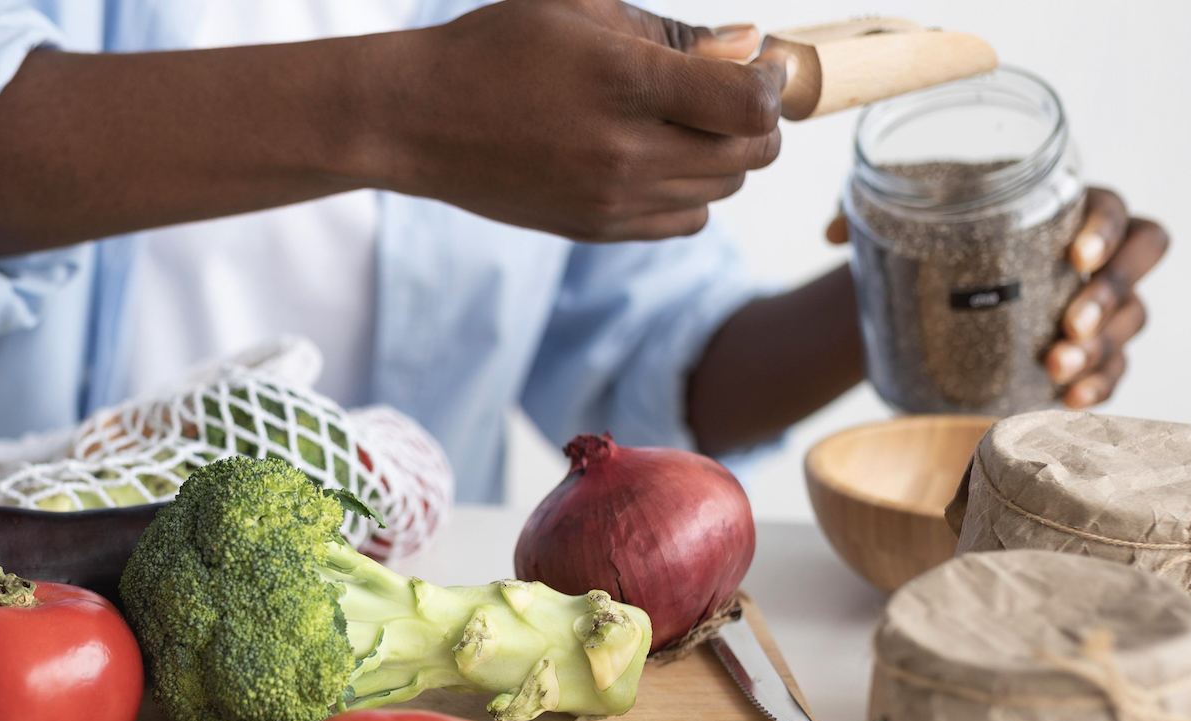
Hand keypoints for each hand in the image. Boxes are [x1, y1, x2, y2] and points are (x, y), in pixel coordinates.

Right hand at [370, 1, 786, 241]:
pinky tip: (662, 158)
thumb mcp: (581, 10)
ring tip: (689, 122)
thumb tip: (747, 46)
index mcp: (626, 82)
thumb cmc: (495, 49)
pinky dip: (692, 193)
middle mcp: (625, 151)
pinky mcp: (596, 229)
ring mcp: (611, 199)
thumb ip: (672, 32)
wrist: (416, 120)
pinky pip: (685, 221)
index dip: (773, 82)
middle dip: (758, 120)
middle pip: (750, 154)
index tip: (760, 63)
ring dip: (726, 156)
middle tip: (732, 90)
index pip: (751, 105)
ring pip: (723, 191)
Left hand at [823, 187, 1168, 407]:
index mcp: (1063, 209)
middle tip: (1067, 324)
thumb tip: (834, 230)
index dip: (1107, 231)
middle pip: (1143, 260)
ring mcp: (1098, 307)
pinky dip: (1097, 385)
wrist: (926, 300)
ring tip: (1056, 369)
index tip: (1074, 258)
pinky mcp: (1087, 355)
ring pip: (1130, 320)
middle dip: (1112, 294)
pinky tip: (1069, 400)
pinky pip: (1113, 370)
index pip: (1113, 209)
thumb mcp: (910, 217)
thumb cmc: (934, 245)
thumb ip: (874, 206)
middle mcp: (1094, 255)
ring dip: (1101, 347)